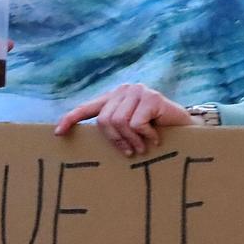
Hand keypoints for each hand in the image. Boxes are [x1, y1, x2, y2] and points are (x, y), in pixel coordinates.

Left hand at [53, 83, 192, 155]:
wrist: (185, 129)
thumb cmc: (156, 132)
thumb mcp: (131, 129)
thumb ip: (113, 130)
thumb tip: (86, 145)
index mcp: (114, 98)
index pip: (87, 108)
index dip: (71, 119)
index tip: (58, 133)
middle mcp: (123, 90)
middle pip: (105, 120)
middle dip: (116, 141)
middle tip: (130, 152)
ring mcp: (138, 91)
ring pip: (120, 122)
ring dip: (132, 141)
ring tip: (143, 147)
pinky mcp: (152, 97)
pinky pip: (137, 123)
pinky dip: (146, 136)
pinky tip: (156, 138)